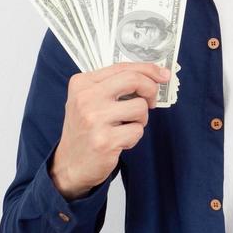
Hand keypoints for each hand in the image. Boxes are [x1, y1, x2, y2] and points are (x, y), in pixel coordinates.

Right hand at [51, 61, 170, 197]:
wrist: (69, 164)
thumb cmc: (86, 130)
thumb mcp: (90, 100)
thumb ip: (114, 85)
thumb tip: (154, 76)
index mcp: (82, 83)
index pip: (121, 67)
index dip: (148, 69)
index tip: (163, 74)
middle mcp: (86, 98)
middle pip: (133, 80)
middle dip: (151, 89)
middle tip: (152, 101)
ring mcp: (94, 119)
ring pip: (140, 107)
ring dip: (140, 120)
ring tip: (125, 127)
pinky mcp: (105, 140)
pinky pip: (137, 131)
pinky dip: (134, 137)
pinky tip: (119, 142)